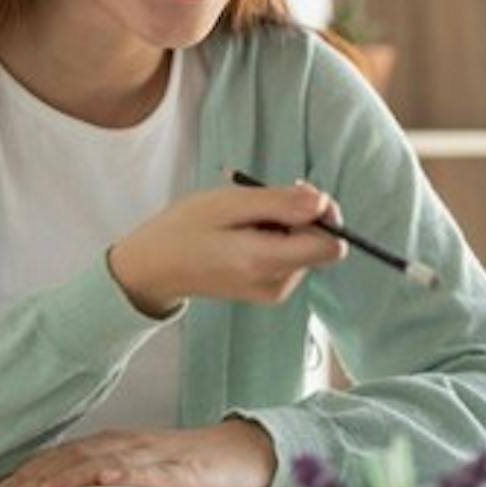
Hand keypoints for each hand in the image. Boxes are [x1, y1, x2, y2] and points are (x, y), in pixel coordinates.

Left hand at [0, 419, 278, 486]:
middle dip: (35, 480)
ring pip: (104, 463)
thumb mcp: (137, 467)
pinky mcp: (181, 469)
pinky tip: (106, 479)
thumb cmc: (186, 464)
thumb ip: (103, 473)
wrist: (240, 451)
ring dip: (69, 478)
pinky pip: (150, 471)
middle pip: (72, 458)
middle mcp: (127, 444)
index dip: (27, 474)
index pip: (61, 457)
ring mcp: (153, 455)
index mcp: (113, 444)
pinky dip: (126, 473)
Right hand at [108, 180, 345, 317]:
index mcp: (267, 263)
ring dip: (286, 226)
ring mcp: (274, 291)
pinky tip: (245, 232)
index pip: (332, 246)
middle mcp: (277, 284)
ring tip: (244, 218)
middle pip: (321, 246)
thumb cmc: (184, 229)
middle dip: (302, 217)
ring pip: (306, 250)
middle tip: (262, 200)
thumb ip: (280, 203)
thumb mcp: (229, 203)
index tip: (297, 195)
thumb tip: (324, 201)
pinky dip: (277, 239)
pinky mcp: (268, 291)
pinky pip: (291, 258)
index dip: (325, 216)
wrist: (154, 268)